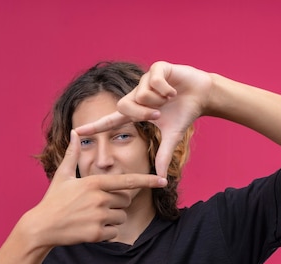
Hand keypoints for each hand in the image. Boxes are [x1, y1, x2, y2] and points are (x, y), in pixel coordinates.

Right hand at [31, 130, 166, 245]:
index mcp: (94, 182)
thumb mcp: (63, 175)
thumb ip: (73, 154)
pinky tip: (89, 229)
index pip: (127, 181)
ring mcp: (98, 216)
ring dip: (111, 219)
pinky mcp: (96, 233)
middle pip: (125, 201)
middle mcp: (99, 198)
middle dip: (117, 204)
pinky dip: (105, 233)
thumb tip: (75, 132)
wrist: (41, 226)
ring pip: (120, 217)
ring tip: (91, 218)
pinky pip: (114, 233)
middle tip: (96, 206)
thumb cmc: (53, 200)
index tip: (163, 181)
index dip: (147, 181)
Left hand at [75, 61, 212, 177]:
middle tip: (158, 115)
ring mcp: (145, 80)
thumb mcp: (172, 137)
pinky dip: (166, 89)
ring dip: (158, 100)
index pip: (110, 120)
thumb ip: (163, 156)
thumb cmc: (183, 113)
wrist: (202, 95)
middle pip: (124, 106)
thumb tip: (161, 178)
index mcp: (136, 111)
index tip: (77, 131)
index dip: (95, 126)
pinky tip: (173, 91)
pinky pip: (154, 81)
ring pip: (140, 94)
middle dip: (142, 113)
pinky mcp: (157, 68)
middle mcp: (136, 94)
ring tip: (170, 98)